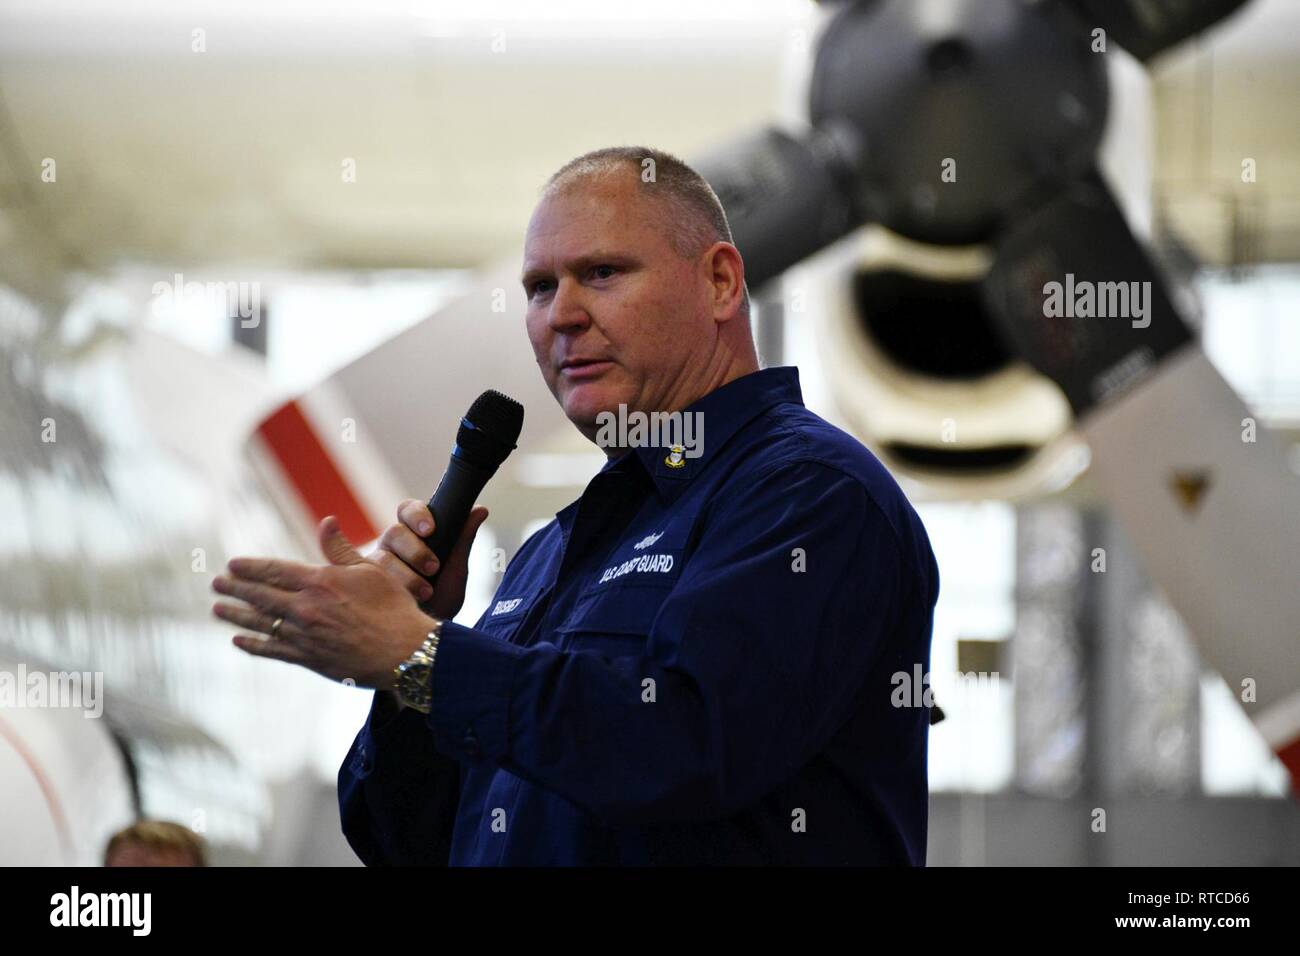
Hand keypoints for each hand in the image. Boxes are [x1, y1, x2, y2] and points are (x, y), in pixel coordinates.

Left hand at [212, 516, 437, 688]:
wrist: (405, 653)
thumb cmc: (393, 608)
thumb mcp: (370, 571)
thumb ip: (341, 549)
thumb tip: (326, 520)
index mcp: (320, 582)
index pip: (275, 571)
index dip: (251, 567)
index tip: (232, 564)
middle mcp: (305, 608)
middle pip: (260, 596)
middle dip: (236, 588)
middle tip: (216, 583)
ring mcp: (304, 636)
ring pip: (260, 623)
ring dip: (236, 615)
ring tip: (217, 609)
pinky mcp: (309, 659)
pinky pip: (272, 650)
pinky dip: (254, 645)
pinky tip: (239, 640)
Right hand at [368, 500, 488, 620]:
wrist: (429, 634)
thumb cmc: (442, 595)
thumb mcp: (456, 568)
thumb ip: (464, 539)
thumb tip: (480, 510)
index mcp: (413, 533)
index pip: (408, 510)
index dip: (417, 515)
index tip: (430, 530)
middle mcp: (392, 545)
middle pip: (394, 531)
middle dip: (415, 549)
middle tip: (433, 567)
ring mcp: (376, 564)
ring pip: (383, 557)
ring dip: (407, 575)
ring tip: (426, 592)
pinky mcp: (364, 585)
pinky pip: (369, 580)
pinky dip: (391, 588)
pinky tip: (404, 599)